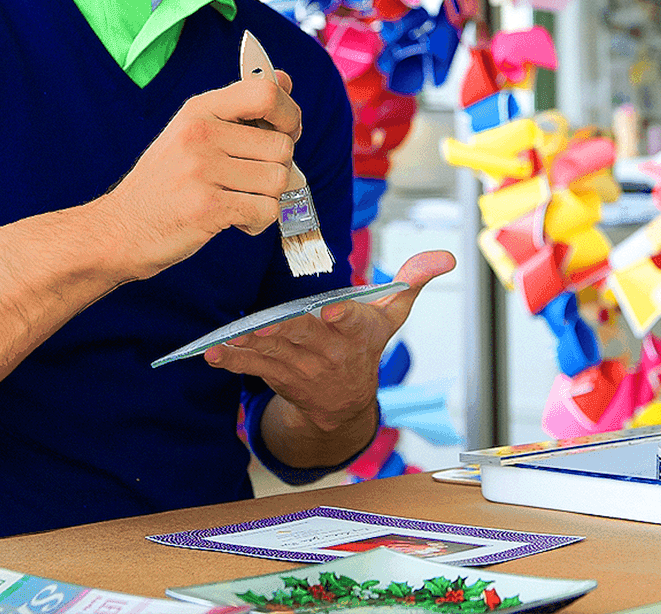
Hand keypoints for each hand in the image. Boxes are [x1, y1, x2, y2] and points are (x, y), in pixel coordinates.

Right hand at [99, 72, 302, 282]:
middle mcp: (200, 133)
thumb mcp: (194, 132)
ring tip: (236, 201)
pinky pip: (266, 210)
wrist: (120, 229)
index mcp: (199, 109)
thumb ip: (240, 108)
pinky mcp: (207, 206)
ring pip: (279, 180)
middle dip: (277, 169)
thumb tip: (286, 79)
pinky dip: (257, 221)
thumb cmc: (164, 183)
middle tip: (248, 181)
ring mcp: (201, 169)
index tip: (284, 133)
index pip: (266, 93)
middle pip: (282, 146)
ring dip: (266, 199)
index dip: (289, 115)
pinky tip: (233, 220)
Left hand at [203, 250, 455, 463]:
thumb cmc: (365, 344)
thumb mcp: (391, 315)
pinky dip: (230, 360)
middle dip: (287, 332)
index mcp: (357, 332)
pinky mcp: (275, 376)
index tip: (332, 311)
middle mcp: (329, 353)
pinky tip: (212, 352)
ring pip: (275, 355)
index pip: (352, 323)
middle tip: (268, 323)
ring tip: (232, 337)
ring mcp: (300, 368)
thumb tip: (448, 255)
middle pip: (306, 338)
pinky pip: (251, 368)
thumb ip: (413, 281)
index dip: (343, 318)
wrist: (343, 404)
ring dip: (252, 346)